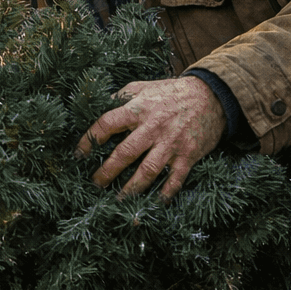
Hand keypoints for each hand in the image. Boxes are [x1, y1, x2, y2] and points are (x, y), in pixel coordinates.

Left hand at [75, 76, 226, 197]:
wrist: (211, 95)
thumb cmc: (172, 92)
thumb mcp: (143, 86)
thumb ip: (121, 97)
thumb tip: (98, 106)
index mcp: (139, 109)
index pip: (107, 124)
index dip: (90, 139)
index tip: (79, 154)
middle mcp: (153, 128)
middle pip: (125, 153)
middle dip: (107, 171)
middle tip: (96, 183)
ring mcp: (171, 143)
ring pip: (148, 170)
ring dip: (131, 188)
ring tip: (118, 199)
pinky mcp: (188, 155)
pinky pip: (175, 179)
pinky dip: (165, 193)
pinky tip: (155, 203)